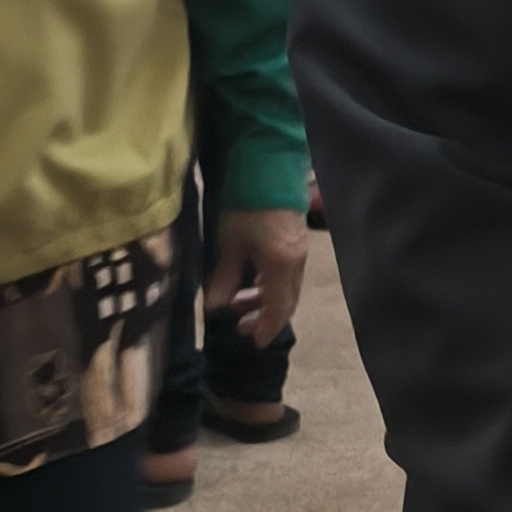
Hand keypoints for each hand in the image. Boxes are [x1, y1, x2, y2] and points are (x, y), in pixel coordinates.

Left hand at [202, 206, 308, 340]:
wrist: (268, 167)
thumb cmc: (246, 206)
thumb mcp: (230, 243)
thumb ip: (223, 277)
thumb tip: (212, 307)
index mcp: (281, 267)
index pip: (278, 309)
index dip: (267, 328)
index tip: (255, 343)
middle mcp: (296, 263)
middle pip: (286, 301)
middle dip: (264, 317)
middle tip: (240, 326)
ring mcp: (299, 251)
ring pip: (287, 287)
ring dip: (265, 299)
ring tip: (237, 301)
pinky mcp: (296, 241)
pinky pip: (287, 274)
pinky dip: (271, 284)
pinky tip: (252, 280)